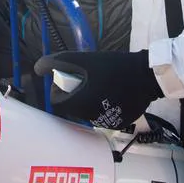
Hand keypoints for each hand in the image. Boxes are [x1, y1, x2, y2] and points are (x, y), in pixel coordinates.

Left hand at [34, 51, 162, 129]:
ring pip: (87, 113)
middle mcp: (90, 118)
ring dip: (88, 102)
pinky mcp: (118, 124)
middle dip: (75, 95)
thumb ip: (57, 62)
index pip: (57, 103)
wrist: (146, 76)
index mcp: (79, 103)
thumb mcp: (83, 58)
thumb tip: (38, 69)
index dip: (60, 91)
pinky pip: (103, 117)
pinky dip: (103, 108)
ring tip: (101, 86)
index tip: (70, 81)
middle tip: (87, 81)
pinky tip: (112, 95)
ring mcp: (105, 123)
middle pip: (72, 108)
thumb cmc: (113, 66)